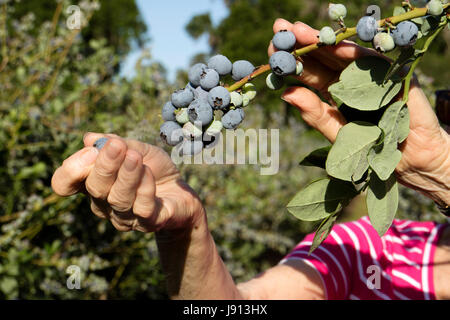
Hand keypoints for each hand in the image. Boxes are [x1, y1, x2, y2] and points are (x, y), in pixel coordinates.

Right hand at [51, 133, 203, 232]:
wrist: (182, 192)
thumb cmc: (154, 170)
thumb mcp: (138, 149)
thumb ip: (116, 143)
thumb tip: (91, 138)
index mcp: (94, 184)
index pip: (64, 184)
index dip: (71, 170)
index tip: (90, 151)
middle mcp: (104, 204)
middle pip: (95, 189)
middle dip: (105, 166)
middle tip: (117, 146)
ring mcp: (126, 217)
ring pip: (119, 199)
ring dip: (127, 175)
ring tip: (135, 157)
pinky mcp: (150, 223)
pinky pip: (143, 209)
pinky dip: (144, 188)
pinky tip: (148, 173)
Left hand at [269, 19, 449, 203]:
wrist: (411, 160)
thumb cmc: (371, 149)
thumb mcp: (337, 133)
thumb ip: (315, 115)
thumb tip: (286, 93)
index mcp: (333, 92)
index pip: (309, 73)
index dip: (291, 62)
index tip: (271, 50)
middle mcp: (348, 79)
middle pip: (322, 58)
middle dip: (301, 43)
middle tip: (280, 29)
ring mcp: (369, 74)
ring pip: (342, 54)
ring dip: (321, 41)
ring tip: (298, 30)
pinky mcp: (391, 74)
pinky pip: (372, 61)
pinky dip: (354, 52)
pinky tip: (334, 45)